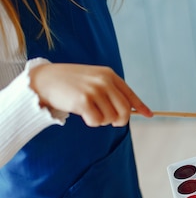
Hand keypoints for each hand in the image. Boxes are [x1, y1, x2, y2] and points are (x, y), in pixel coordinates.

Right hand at [29, 62, 151, 126]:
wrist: (43, 80)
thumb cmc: (70, 83)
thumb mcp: (93, 79)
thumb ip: (111, 91)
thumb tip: (130, 109)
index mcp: (109, 75)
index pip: (130, 94)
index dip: (140, 106)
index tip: (149, 115)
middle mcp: (104, 81)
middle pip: (124, 111)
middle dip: (119, 120)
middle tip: (110, 121)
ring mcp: (94, 90)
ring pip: (111, 118)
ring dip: (102, 120)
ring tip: (90, 112)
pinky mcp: (83, 101)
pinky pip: (97, 122)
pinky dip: (92, 122)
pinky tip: (82, 114)